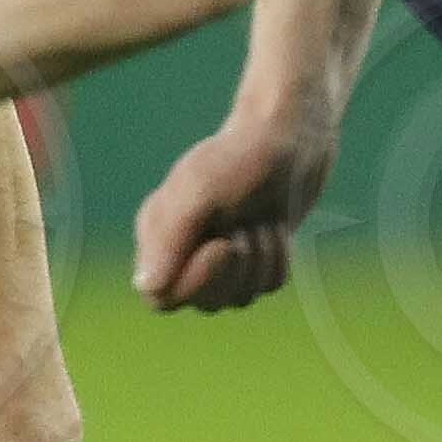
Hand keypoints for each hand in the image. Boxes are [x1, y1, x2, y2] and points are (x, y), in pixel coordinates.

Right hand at [132, 101, 341, 311]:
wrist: (293, 139)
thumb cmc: (239, 158)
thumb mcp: (199, 191)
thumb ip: (168, 240)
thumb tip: (148, 287)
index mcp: (159, 235)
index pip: (161, 297)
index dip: (193, 282)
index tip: (221, 246)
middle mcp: (185, 252)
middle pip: (204, 302)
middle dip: (234, 266)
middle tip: (245, 224)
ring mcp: (222, 261)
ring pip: (242, 296)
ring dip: (259, 257)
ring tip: (260, 218)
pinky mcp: (256, 261)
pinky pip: (269, 285)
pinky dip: (278, 257)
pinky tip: (274, 224)